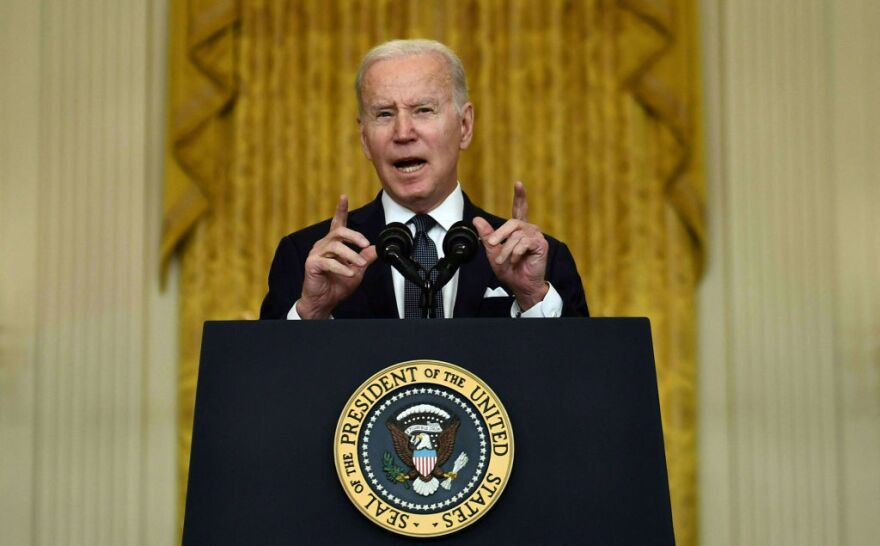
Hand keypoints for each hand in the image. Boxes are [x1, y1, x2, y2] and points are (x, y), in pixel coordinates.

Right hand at [298, 195, 377, 318]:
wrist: (324, 301)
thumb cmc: (337, 285)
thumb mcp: (356, 269)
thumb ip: (365, 257)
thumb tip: (377, 248)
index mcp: (333, 244)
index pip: (337, 223)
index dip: (340, 210)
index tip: (344, 197)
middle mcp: (323, 245)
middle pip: (339, 232)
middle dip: (354, 236)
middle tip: (365, 244)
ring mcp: (316, 254)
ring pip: (336, 247)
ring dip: (351, 255)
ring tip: (360, 265)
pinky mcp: (312, 264)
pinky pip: (329, 262)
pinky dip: (342, 267)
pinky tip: (349, 272)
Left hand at [472, 181, 548, 310]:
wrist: (520, 285)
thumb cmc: (509, 269)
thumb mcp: (493, 251)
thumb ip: (487, 236)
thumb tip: (477, 220)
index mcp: (518, 230)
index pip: (519, 209)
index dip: (520, 196)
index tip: (518, 183)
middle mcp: (528, 230)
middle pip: (512, 223)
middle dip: (499, 235)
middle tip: (492, 245)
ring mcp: (536, 236)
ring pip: (516, 235)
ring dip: (506, 250)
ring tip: (504, 260)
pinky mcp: (541, 245)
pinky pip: (524, 243)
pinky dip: (516, 253)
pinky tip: (516, 260)